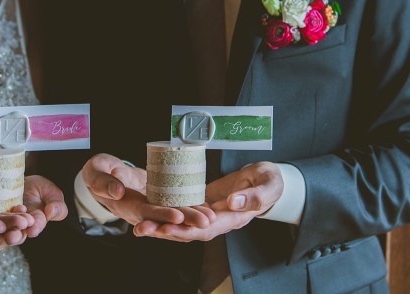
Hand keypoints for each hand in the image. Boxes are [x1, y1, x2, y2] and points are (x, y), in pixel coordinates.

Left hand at [0, 175, 67, 247]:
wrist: (17, 179)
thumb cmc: (37, 187)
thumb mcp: (51, 192)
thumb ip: (56, 203)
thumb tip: (51, 213)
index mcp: (34, 223)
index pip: (35, 227)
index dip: (35, 227)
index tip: (33, 228)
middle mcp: (16, 228)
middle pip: (14, 236)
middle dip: (12, 237)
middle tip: (11, 236)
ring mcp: (0, 226)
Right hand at [82, 153, 213, 227]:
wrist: (104, 175)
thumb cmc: (98, 172)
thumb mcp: (95, 172)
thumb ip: (102, 182)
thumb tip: (116, 191)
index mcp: (125, 205)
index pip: (145, 212)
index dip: (161, 214)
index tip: (177, 215)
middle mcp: (140, 211)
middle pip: (164, 218)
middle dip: (186, 221)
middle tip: (205, 221)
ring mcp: (150, 207)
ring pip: (173, 215)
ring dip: (192, 217)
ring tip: (211, 217)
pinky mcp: (158, 201)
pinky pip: (175, 205)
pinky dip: (190, 207)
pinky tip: (206, 207)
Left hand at [134, 161, 283, 240]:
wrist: (269, 179)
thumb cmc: (271, 181)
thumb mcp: (267, 185)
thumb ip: (253, 196)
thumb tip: (231, 202)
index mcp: (233, 219)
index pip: (205, 230)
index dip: (185, 231)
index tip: (166, 228)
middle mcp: (218, 220)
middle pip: (187, 230)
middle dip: (164, 231)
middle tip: (141, 228)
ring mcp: (210, 213)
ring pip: (182, 222)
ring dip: (161, 224)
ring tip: (139, 224)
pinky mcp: (205, 202)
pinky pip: (185, 210)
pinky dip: (169, 212)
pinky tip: (152, 209)